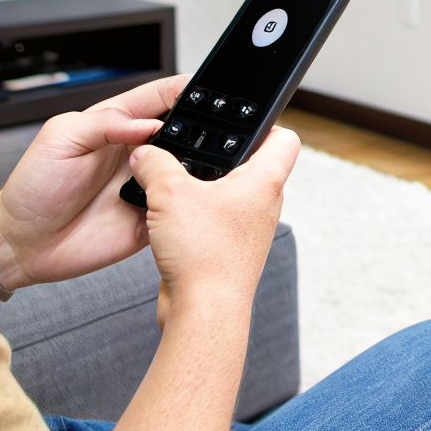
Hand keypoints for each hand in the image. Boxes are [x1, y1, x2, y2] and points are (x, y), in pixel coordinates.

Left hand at [0, 74, 188, 289]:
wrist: (25, 243)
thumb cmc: (34, 188)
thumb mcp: (61, 138)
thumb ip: (104, 124)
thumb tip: (150, 124)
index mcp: (117, 125)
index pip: (159, 97)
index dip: (184, 89)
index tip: (205, 89)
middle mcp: (137, 154)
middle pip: (184, 131)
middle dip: (202, 127)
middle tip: (211, 130)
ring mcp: (145, 186)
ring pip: (187, 170)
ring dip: (198, 166)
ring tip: (199, 165)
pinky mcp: (150, 219)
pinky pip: (180, 209)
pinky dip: (188, 204)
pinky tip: (186, 199)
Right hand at [130, 124, 299, 327]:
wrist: (203, 311)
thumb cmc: (204, 256)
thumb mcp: (169, 193)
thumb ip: (154, 163)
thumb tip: (144, 153)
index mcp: (264, 181)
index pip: (285, 138)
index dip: (265, 123)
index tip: (238, 119)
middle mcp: (263, 205)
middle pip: (251, 165)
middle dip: (220, 155)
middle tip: (192, 148)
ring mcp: (248, 230)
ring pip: (229, 194)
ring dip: (203, 188)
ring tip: (174, 183)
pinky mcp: (230, 250)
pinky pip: (214, 220)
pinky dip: (194, 215)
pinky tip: (169, 218)